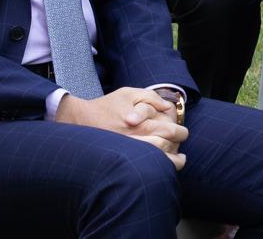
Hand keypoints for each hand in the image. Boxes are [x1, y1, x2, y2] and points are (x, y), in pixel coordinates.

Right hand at [56, 87, 188, 167]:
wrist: (78, 121)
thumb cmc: (106, 106)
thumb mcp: (128, 93)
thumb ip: (150, 97)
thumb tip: (167, 107)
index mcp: (140, 124)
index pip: (170, 132)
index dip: (180, 133)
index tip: (183, 132)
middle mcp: (135, 141)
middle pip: (165, 149)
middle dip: (177, 148)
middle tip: (180, 148)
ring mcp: (127, 154)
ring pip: (155, 163)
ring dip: (170, 163)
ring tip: (178, 161)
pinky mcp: (118, 162)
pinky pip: (140, 169)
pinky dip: (154, 169)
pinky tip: (160, 166)